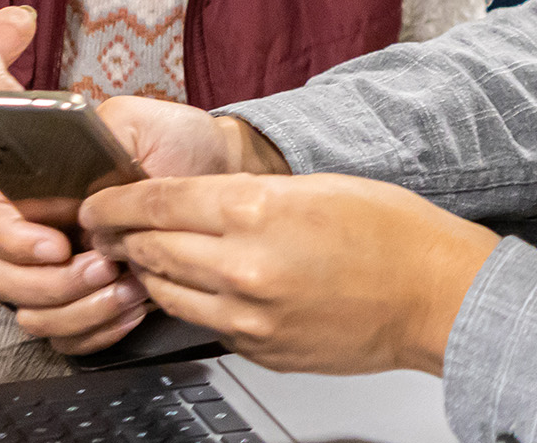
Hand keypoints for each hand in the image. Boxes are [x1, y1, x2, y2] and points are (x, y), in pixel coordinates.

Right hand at [0, 98, 289, 353]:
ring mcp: (62, 274)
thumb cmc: (176, 146)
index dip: (15, 242)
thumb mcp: (138, 121)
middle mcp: (40, 235)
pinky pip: (70, 338)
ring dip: (82, 309)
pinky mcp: (89, 304)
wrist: (217, 177)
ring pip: (35, 316)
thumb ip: (98, 132)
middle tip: (105, 267)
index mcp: (38, 190)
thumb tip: (69, 171)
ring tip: (130, 286)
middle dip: (53, 284)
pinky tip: (134, 307)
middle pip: (2, 279)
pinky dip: (99, 329)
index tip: (58, 246)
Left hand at [82, 173, 500, 375]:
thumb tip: (196, 203)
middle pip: (152, 248)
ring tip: (154, 256)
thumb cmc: (392, 232)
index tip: (101, 200)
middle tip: (114, 227)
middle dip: (125, 236)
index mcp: (258, 212)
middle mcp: (245, 268)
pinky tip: (211, 287)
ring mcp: (250, 316)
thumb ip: (248, 195)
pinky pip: (206, 323)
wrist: (434, 294)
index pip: (158, 202)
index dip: (118, 201)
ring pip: (167, 293)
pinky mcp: (259, 350)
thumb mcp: (314, 186)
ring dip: (153, 272)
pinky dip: (199, 302)